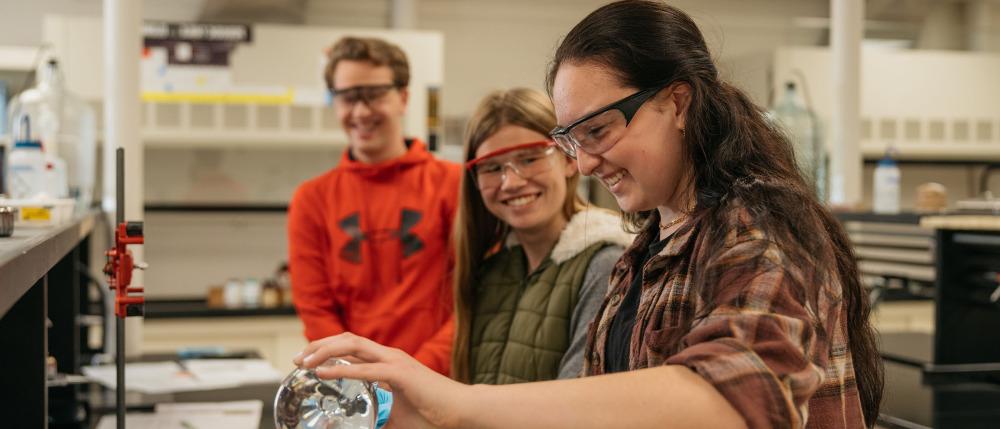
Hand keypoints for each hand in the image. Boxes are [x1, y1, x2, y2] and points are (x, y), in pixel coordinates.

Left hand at [293, 332, 469, 428]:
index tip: (305, 360)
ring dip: (324, 351)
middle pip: (346, 339)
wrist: (461, 412)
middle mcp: (389, 356)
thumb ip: (376, 413)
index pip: (351, 346)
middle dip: (318, 345)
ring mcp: (395, 362)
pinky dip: (341, 369)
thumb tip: (357, 425)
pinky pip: (365, 368)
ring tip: (305, 362)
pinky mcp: (401, 374)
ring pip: (352, 345)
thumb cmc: (433, 414)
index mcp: (387, 362)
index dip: (325, 348)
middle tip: (297, 359)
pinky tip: (323, 372)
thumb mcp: (394, 414)